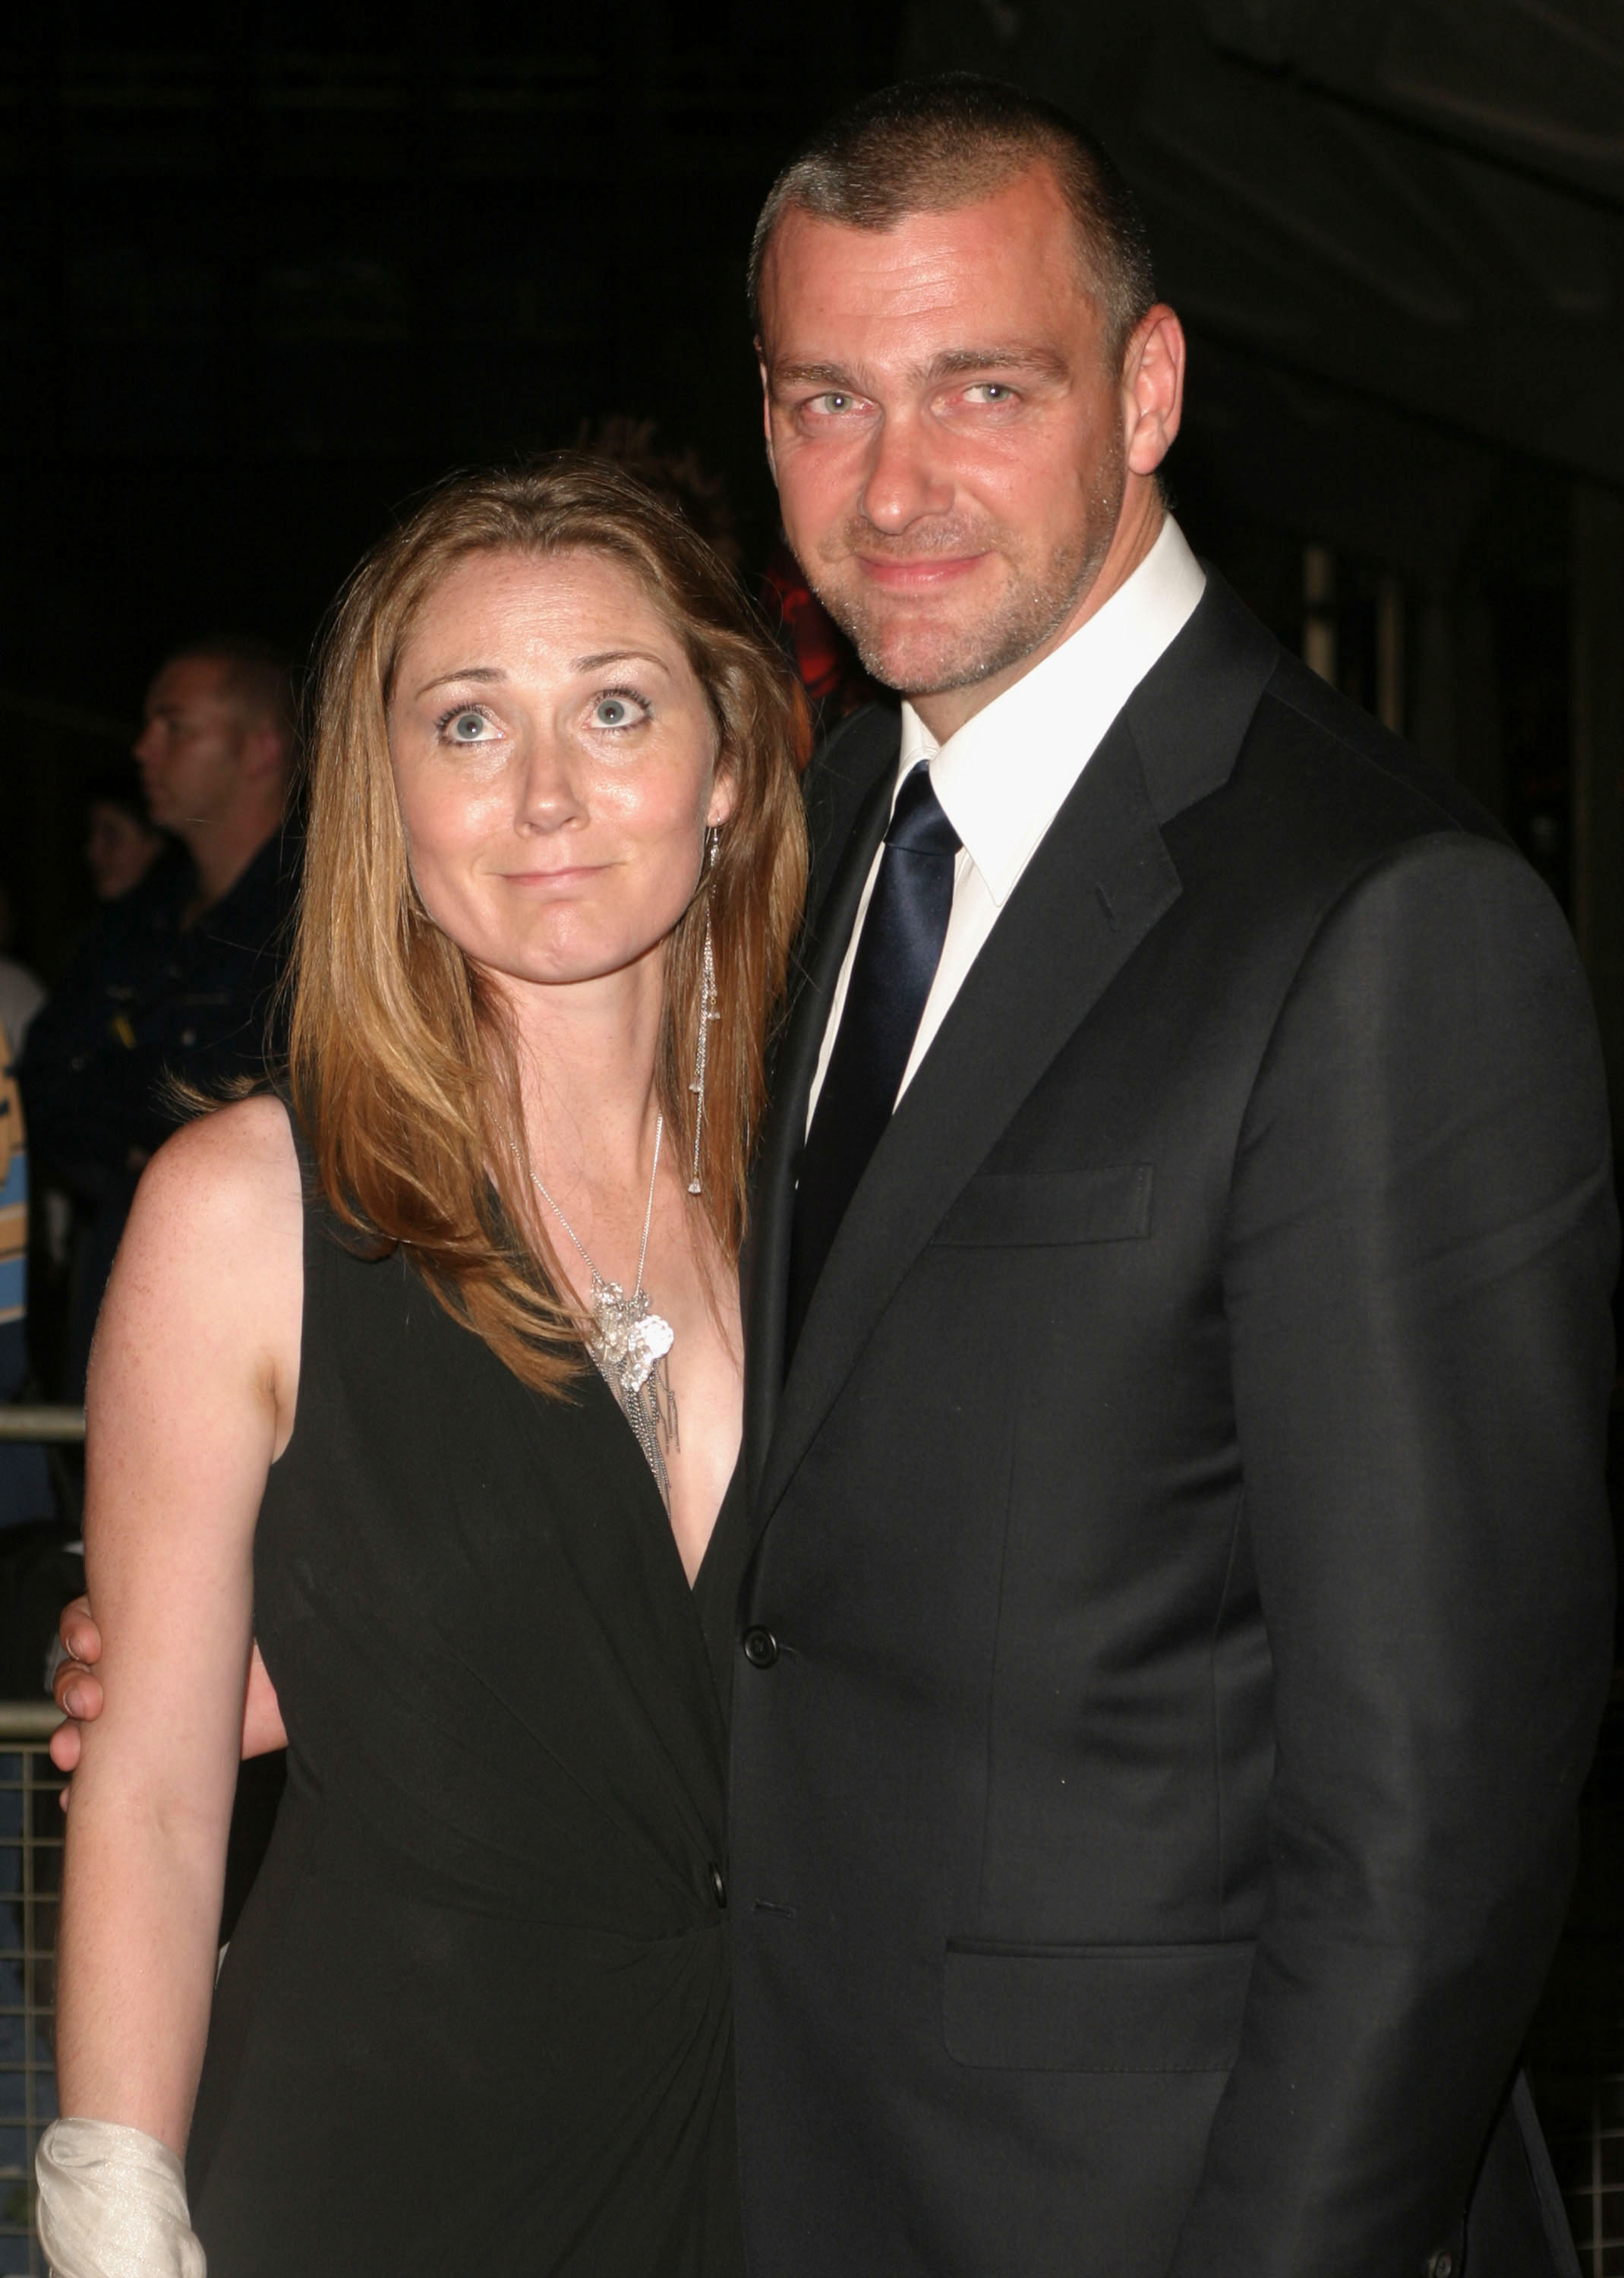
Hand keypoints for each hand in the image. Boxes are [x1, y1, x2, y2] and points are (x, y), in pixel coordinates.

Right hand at [49, 1596, 286, 1794]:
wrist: (300, 1696)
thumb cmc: (274, 1648)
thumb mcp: (243, 1617)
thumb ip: (210, 1601)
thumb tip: (191, 1574)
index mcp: (151, 1624)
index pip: (93, 1618)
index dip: (79, 1629)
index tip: (94, 1645)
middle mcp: (137, 1665)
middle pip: (78, 1670)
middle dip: (71, 1686)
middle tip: (90, 1702)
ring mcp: (140, 1711)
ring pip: (80, 1721)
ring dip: (67, 1736)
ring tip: (73, 1753)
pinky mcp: (152, 1754)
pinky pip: (103, 1771)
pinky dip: (80, 1785)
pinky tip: (73, 1794)